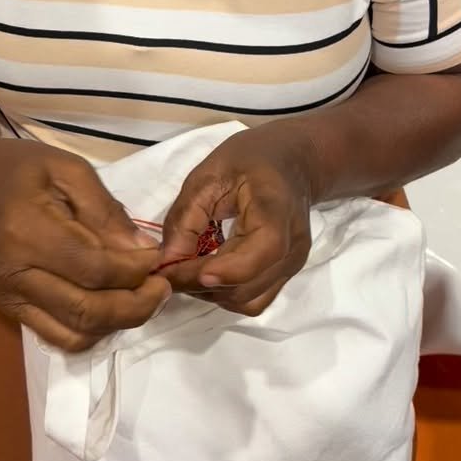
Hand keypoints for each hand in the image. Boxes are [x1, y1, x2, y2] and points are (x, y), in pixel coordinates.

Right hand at [0, 138, 169, 350]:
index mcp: (26, 232)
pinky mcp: (12, 311)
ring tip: (143, 296)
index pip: (94, 269)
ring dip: (120, 323)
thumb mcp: (70, 170)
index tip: (159, 257)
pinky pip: (61, 338)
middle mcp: (15, 275)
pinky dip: (95, 331)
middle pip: (88, 310)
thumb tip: (142, 252)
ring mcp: (10, 299)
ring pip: (77, 334)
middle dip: (137, 305)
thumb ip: (106, 212)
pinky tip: (113, 305)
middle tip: (162, 286)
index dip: (135, 271)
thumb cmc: (23, 169)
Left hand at [160, 125, 313, 315]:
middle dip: (199, 284)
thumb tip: (168, 261)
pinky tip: (207, 271)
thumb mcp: (208, 175)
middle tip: (167, 268)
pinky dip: (226, 293)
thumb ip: (186, 218)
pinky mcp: (285, 274)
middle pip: (244, 287)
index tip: (173, 270)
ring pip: (247, 301)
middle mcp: (292, 247)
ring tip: (186, 269)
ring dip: (211, 293)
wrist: (293, 161)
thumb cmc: (250, 159)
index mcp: (276, 213)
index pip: (254, 258)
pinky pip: (254, 298)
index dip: (215, 272)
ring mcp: (292, 265)